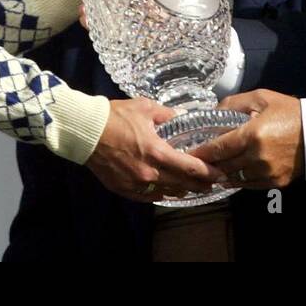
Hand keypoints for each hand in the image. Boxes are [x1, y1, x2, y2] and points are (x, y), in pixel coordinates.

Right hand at [86, 98, 224, 201]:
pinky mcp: (123, 189)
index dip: (208, 173)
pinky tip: (166, 191)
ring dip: (181, 191)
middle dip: (199, 185)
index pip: (190, 168)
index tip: (220, 174)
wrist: (85, 130)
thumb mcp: (145, 108)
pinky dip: (160, 194)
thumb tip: (180, 116)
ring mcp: (135, 184)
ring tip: (191, 188)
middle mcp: (149, 173)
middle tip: (212, 184)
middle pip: (182, 185)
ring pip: (166, 193)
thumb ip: (167, 114)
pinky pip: (148, 196)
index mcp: (157, 152)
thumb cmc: (115, 116)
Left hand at [188, 89, 304, 188]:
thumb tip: (211, 114)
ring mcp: (266, 173)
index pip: (217, 148)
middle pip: (222, 166)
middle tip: (194, 160)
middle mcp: (257, 158)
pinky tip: (229, 172)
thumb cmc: (288, 112)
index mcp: (252, 135)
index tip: (187, 152)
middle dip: (207, 164)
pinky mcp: (275, 183)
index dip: (200, 152)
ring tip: (210, 167)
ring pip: (233, 178)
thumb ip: (232, 104)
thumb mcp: (260, 98)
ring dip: (220, 173)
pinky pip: (248, 184)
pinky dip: (237, 179)